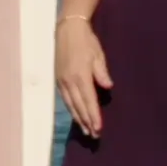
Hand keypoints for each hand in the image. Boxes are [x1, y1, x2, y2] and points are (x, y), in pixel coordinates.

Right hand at [55, 18, 112, 137]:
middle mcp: (69, 81)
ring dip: (78, 118)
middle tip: (93, 135)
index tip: (99, 128)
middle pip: (78, 106)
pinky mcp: (58, 79)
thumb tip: (108, 87)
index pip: (89, 100)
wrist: (67, 30)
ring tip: (85, 129)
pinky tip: (76, 114)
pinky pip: (65, 98)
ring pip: (70, 104)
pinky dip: (71, 109)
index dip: (94, 115)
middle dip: (86, 121)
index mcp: (80, 76)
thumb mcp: (97, 55)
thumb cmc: (86, 41)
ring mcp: (62, 81)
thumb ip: (102, 72)